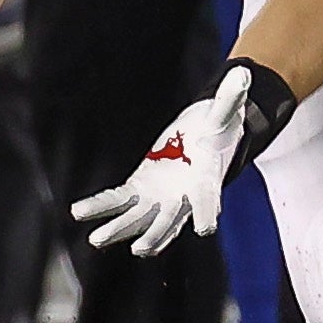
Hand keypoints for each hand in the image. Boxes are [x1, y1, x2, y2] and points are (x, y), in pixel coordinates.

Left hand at [71, 67, 251, 256]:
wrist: (203, 140)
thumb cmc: (218, 130)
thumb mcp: (224, 113)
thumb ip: (230, 98)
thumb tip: (243, 73)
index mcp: (206, 181)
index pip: (209, 200)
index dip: (207, 213)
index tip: (206, 228)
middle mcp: (182, 198)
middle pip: (169, 221)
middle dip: (154, 235)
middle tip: (141, 249)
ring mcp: (159, 197)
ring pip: (138, 219)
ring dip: (119, 229)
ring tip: (97, 239)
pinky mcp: (140, 189)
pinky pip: (117, 200)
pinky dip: (100, 206)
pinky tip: (79, 212)